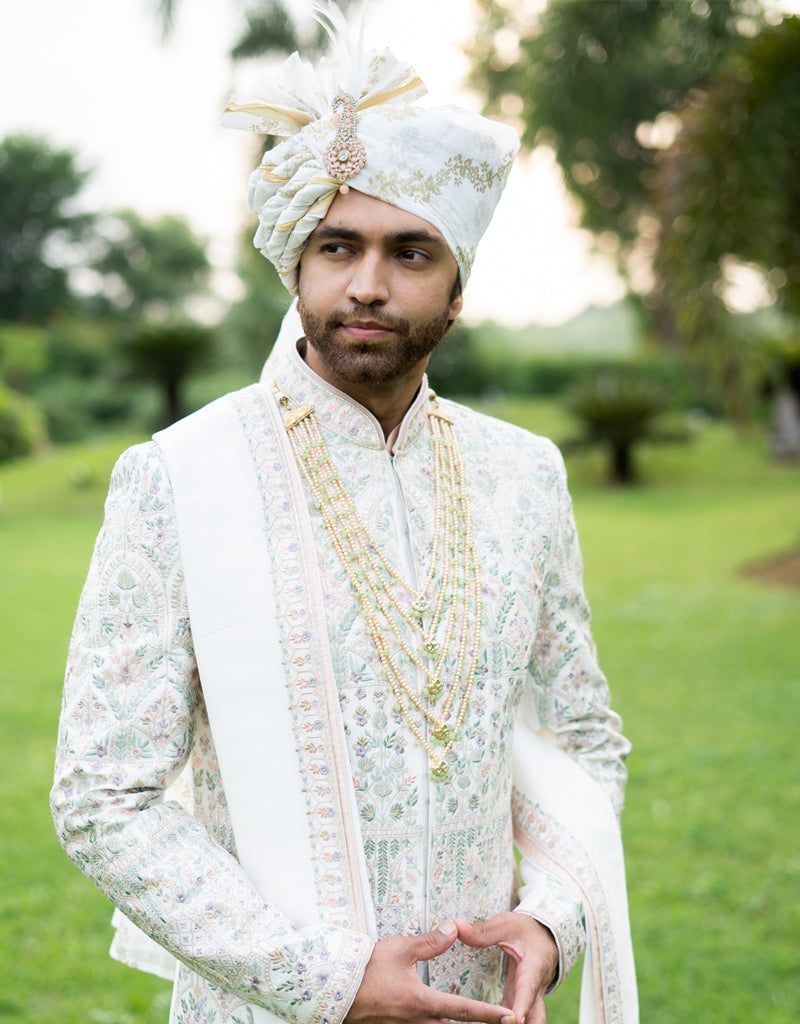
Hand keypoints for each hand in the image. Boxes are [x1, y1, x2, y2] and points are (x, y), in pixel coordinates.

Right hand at [345, 922, 515, 1023]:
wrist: (336, 991)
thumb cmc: (367, 969)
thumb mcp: (400, 949)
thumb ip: (430, 942)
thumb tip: (454, 929)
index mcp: (421, 1003)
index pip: (463, 1011)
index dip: (488, 1015)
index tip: (509, 1018)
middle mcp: (418, 1023)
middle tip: (499, 1021)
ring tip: (476, 1020)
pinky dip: (436, 1023)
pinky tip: (440, 1017)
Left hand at [455, 913, 558, 1023]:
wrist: (544, 937)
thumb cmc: (524, 930)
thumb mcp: (505, 925)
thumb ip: (482, 931)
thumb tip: (456, 926)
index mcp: (533, 968)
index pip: (527, 989)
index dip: (522, 1006)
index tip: (514, 1020)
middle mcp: (535, 989)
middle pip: (536, 1017)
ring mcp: (530, 1000)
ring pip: (530, 1022)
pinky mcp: (519, 1004)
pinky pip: (516, 1021)